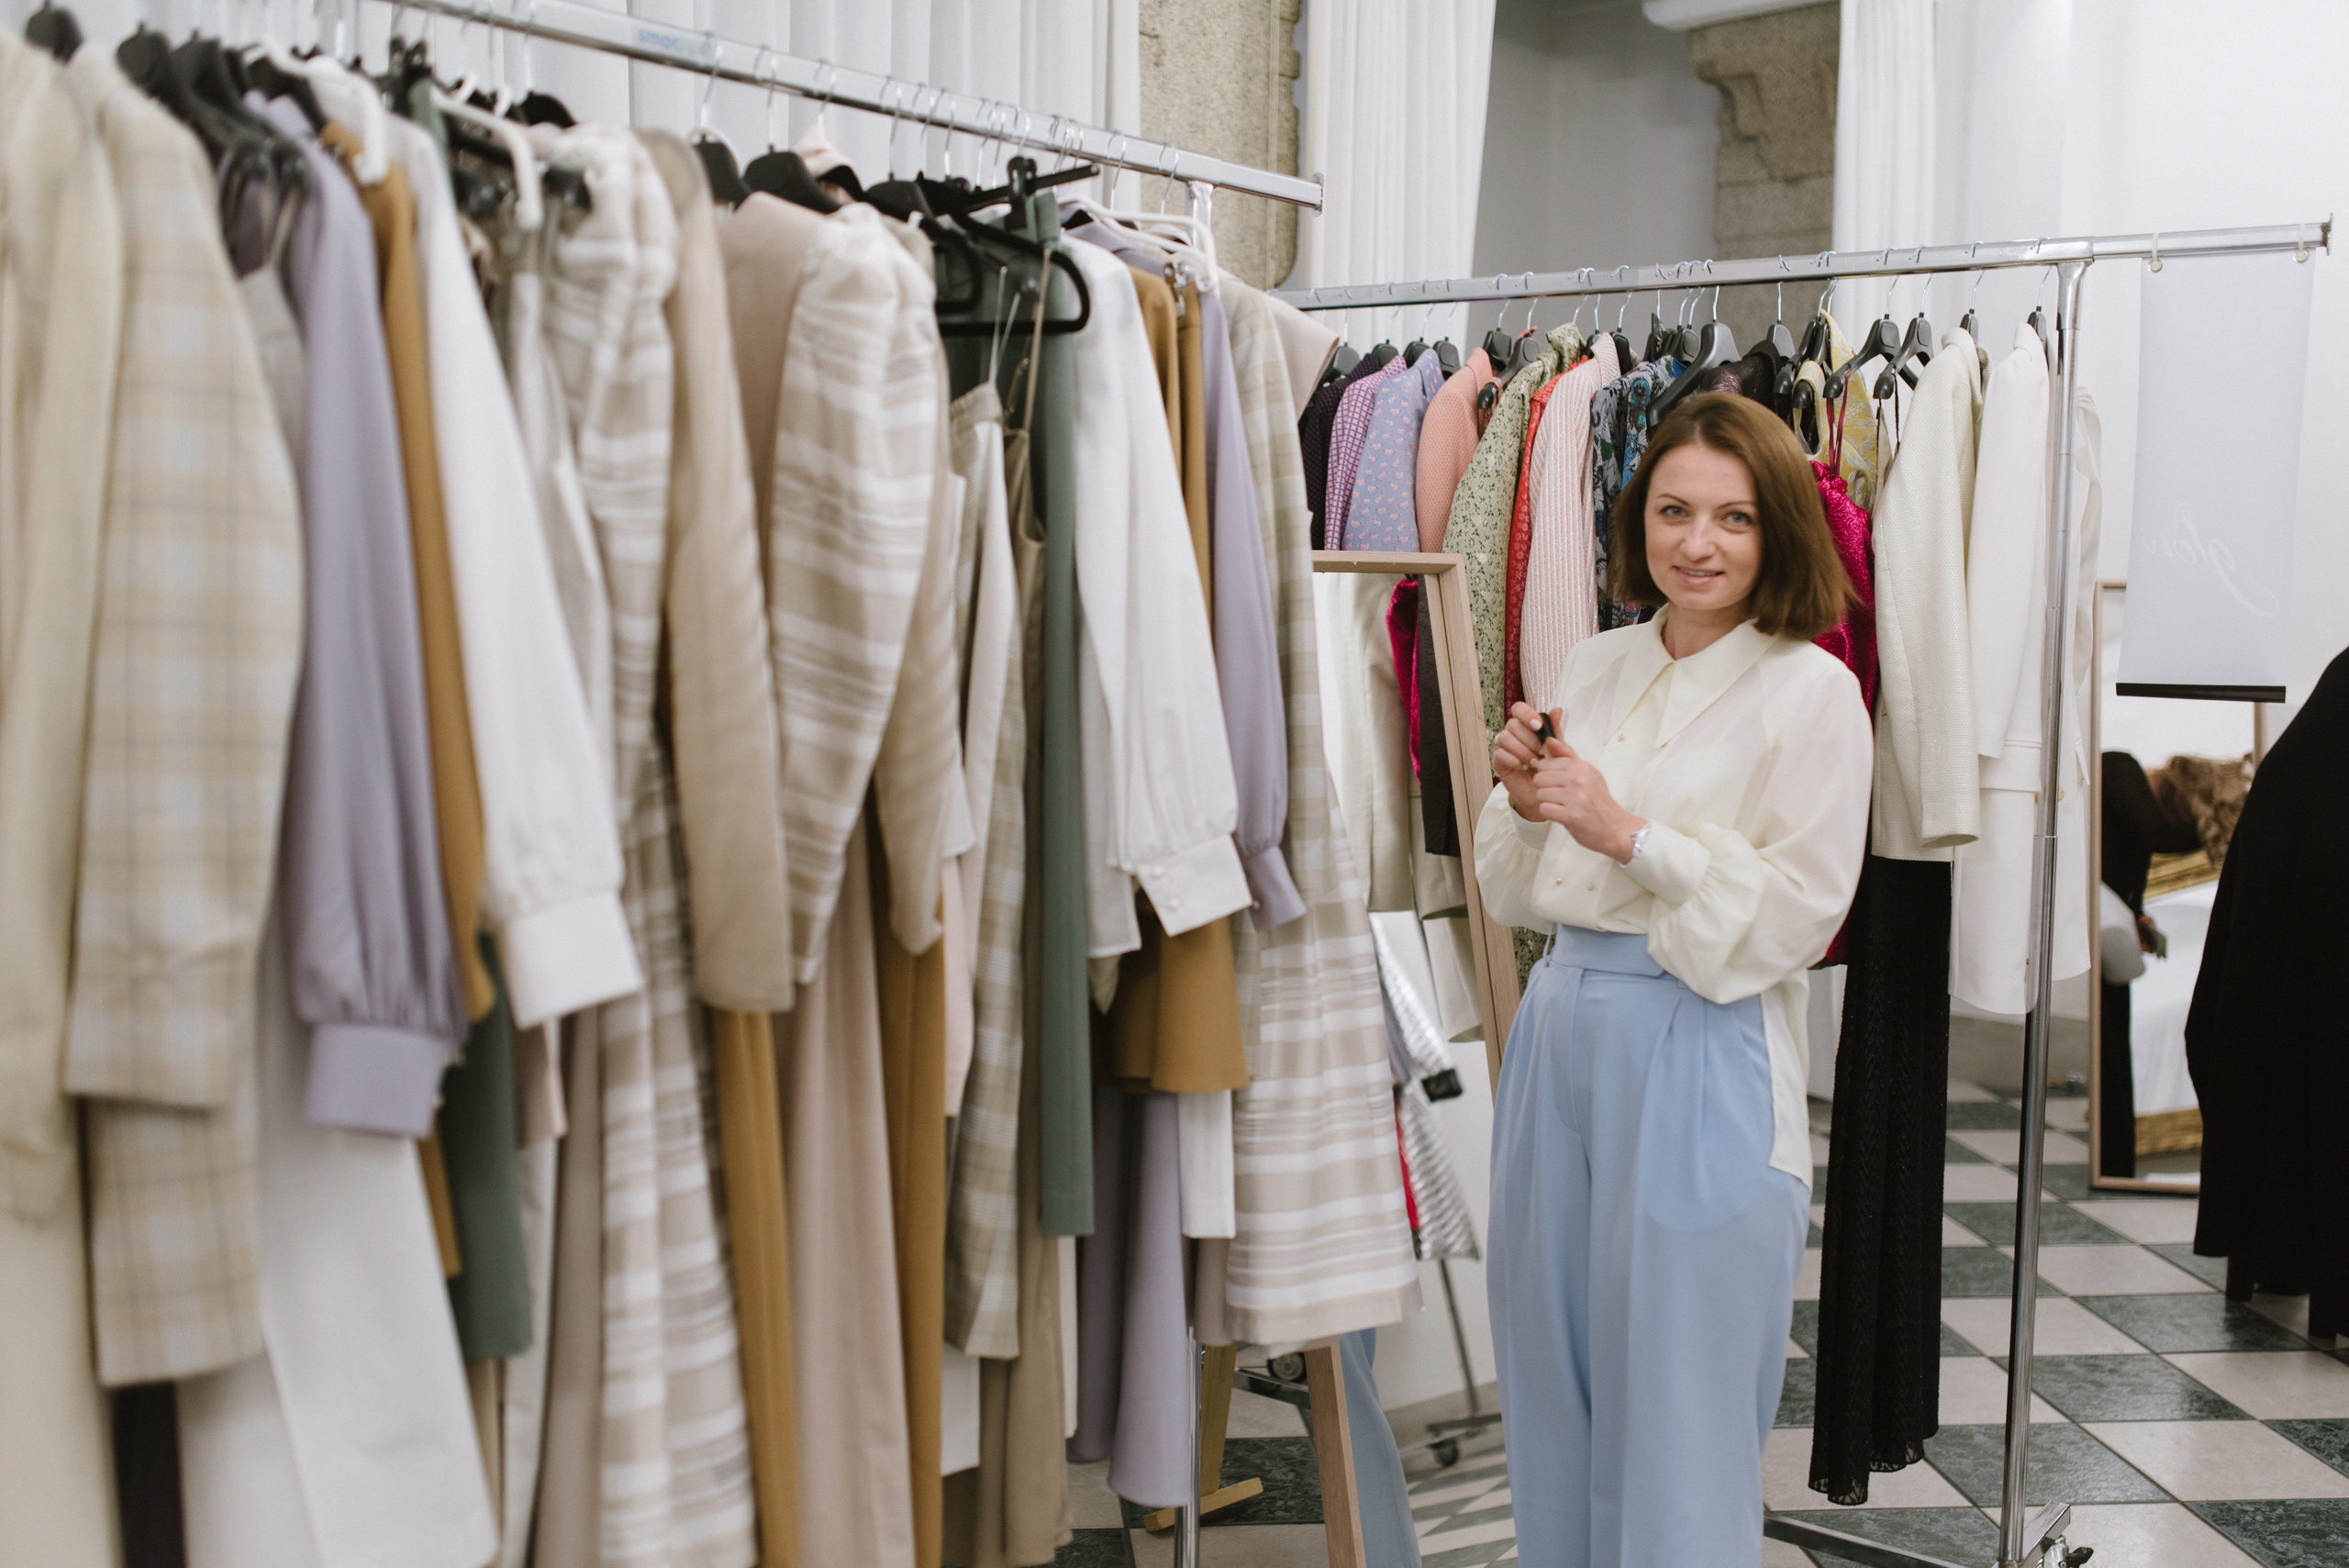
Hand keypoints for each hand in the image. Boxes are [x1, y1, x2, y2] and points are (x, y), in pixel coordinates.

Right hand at [1494, 702, 1564, 822]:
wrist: (1546, 792)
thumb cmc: (1552, 768)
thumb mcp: (1559, 749)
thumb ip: (1556, 731)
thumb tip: (1557, 710)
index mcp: (1528, 725)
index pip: (1519, 709)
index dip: (1527, 715)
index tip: (1538, 726)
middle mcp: (1514, 733)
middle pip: (1513, 724)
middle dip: (1529, 739)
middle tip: (1541, 752)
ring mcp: (1505, 746)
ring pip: (1505, 737)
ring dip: (1522, 750)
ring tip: (1534, 762)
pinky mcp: (1499, 761)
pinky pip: (1500, 753)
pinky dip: (1513, 760)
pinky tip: (1524, 767)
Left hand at [1528, 744, 1645, 864]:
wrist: (1616, 828)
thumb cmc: (1599, 803)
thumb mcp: (1588, 774)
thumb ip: (1567, 757)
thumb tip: (1549, 740)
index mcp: (1582, 767)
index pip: (1546, 763)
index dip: (1546, 775)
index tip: (1556, 784)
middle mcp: (1579, 779)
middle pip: (1539, 778)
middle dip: (1544, 789)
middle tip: (1558, 797)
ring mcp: (1576, 797)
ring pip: (1540, 794)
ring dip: (1547, 803)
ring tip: (1562, 806)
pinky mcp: (1572, 815)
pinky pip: (1544, 809)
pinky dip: (1549, 814)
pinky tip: (1561, 815)